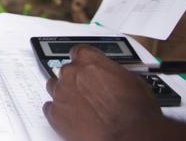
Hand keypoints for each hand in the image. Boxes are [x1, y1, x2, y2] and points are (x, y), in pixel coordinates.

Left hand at [43, 45, 162, 140]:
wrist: (129, 138)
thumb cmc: (135, 113)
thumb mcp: (134, 80)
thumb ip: (114, 71)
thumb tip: (112, 74)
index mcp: (89, 60)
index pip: (79, 52)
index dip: (84, 62)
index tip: (88, 68)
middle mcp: (71, 73)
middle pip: (67, 70)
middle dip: (77, 80)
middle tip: (90, 93)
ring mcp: (60, 93)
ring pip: (55, 87)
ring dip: (66, 94)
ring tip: (81, 106)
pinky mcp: (54, 114)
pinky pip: (50, 108)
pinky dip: (59, 112)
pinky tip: (72, 117)